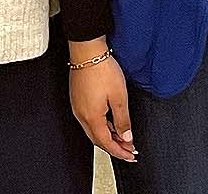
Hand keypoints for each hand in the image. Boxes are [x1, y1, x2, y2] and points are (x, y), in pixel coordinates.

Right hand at [67, 40, 135, 162]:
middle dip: (114, 147)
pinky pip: (89, 120)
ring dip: (108, 136)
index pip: (106, 142)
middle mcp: (81, 115)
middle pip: (98, 139)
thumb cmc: (102, 70)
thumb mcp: (119, 97)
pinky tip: (111, 123)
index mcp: (91, 117)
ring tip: (123, 138)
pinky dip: (101, 126)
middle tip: (128, 150)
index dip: (119, 151)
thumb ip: (122, 120)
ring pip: (93, 130)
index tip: (130, 155)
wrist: (87, 51)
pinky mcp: (78, 99)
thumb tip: (126, 137)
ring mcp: (77, 107)